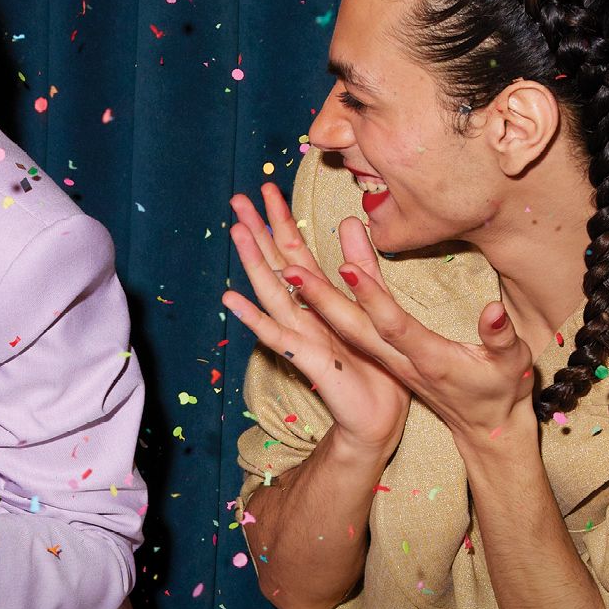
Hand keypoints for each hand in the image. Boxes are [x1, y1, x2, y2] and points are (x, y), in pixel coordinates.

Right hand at [220, 183, 413, 457]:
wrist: (377, 420)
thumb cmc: (375, 369)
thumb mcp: (372, 307)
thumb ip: (362, 267)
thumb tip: (350, 222)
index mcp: (320, 302)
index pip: (296, 253)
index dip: (282, 221)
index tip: (267, 188)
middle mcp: (304, 315)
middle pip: (277, 266)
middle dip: (259, 231)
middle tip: (238, 198)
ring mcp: (302, 336)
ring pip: (273, 292)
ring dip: (254, 262)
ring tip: (236, 232)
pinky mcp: (307, 360)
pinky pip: (278, 336)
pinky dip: (254, 317)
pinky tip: (232, 298)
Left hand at [311, 213, 540, 449]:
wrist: (485, 430)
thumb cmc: (501, 394)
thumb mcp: (511, 365)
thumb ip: (500, 337)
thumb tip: (491, 310)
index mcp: (429, 359)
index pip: (393, 325)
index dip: (371, 298)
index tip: (346, 269)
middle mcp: (401, 361)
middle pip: (355, 327)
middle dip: (322, 299)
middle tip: (289, 270)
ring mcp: (390, 361)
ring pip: (346, 328)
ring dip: (316, 302)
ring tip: (286, 271)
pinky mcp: (386, 358)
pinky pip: (351, 330)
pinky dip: (328, 309)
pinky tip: (306, 291)